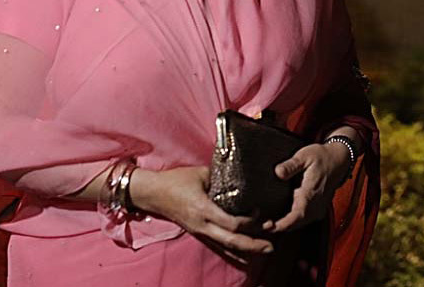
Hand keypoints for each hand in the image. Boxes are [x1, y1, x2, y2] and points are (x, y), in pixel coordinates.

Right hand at [128, 166, 273, 260]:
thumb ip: (221, 177)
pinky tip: (245, 249)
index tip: (261, 212)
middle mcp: (202, 225)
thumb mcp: (200, 173)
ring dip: (246, 247)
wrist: (152, 193)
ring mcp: (199, 231)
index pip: (231, 223)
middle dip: (253, 244)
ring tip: (264, 248)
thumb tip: (240, 177)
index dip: (249, 221)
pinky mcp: (198, 232)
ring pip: (225, 246)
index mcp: (203, 209)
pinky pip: (218, 243)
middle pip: (231, 241)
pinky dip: (234, 247)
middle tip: (271, 245)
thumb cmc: (175, 180)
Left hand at [266, 142, 350, 233]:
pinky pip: (303, 221)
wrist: (339, 160)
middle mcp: (316, 205)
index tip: (267, 226)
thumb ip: (291, 165)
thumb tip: (278, 172)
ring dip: (284, 226)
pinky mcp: (318, 210)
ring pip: (299, 224)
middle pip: (295, 224)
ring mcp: (318, 209)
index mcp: (311, 193)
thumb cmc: (321, 157)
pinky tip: (280, 217)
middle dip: (278, 227)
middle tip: (260, 224)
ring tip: (266, 222)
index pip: (296, 216)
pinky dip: (292, 222)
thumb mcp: (305, 156)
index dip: (282, 225)